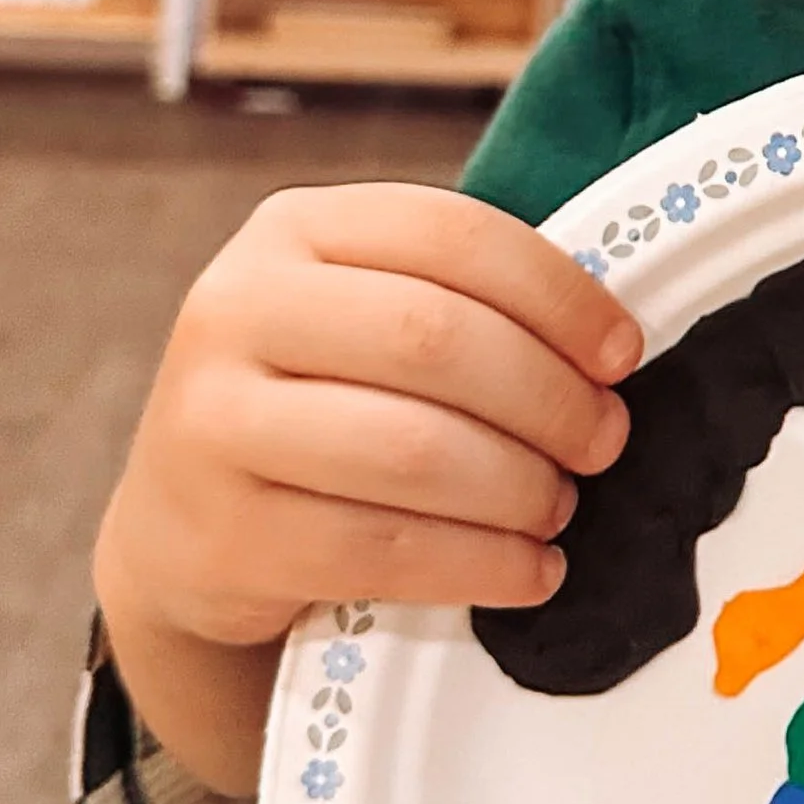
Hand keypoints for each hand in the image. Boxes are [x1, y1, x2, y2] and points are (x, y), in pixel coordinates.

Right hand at [94, 183, 638, 792]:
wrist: (182, 520)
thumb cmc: (321, 401)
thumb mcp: (364, 317)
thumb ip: (464, 304)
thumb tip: (613, 348)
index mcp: (294, 231)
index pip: (454, 235)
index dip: (559, 296)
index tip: (621, 354)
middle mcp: (236, 309)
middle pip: (436, 339)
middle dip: (549, 398)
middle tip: (603, 442)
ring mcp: (213, 424)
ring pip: (412, 451)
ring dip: (519, 488)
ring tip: (558, 507)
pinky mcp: (220, 536)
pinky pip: (382, 552)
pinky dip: (481, 565)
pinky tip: (529, 571)